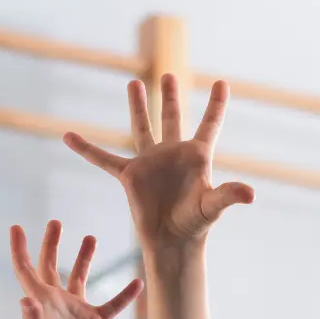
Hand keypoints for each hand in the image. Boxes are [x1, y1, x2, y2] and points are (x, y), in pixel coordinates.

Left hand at [9, 220, 141, 318]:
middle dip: (52, 244)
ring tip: (91, 237)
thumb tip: (25, 300)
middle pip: (52, 265)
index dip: (20, 249)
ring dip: (85, 258)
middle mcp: (57, 301)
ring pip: (80, 277)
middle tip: (56, 222)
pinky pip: (112, 305)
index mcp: (41, 300)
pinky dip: (125, 295)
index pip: (27, 269)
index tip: (16, 227)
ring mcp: (76, 310)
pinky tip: (138, 282)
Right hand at [63, 76, 253, 251]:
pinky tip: (68, 136)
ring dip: (138, 106)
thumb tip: (251, 194)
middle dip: (170, 97)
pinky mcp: (129, 176)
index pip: (210, 124)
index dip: (216, 104)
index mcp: (197, 156)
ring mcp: (150, 162)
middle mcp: (173, 154)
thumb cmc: (195, 224)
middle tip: (168, 76)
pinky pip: (104, 159)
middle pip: (172, 118)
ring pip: (142, 128)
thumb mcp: (212, 206)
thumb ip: (228, 195)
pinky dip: (86, 149)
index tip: (223, 83)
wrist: (171, 242)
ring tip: (134, 83)